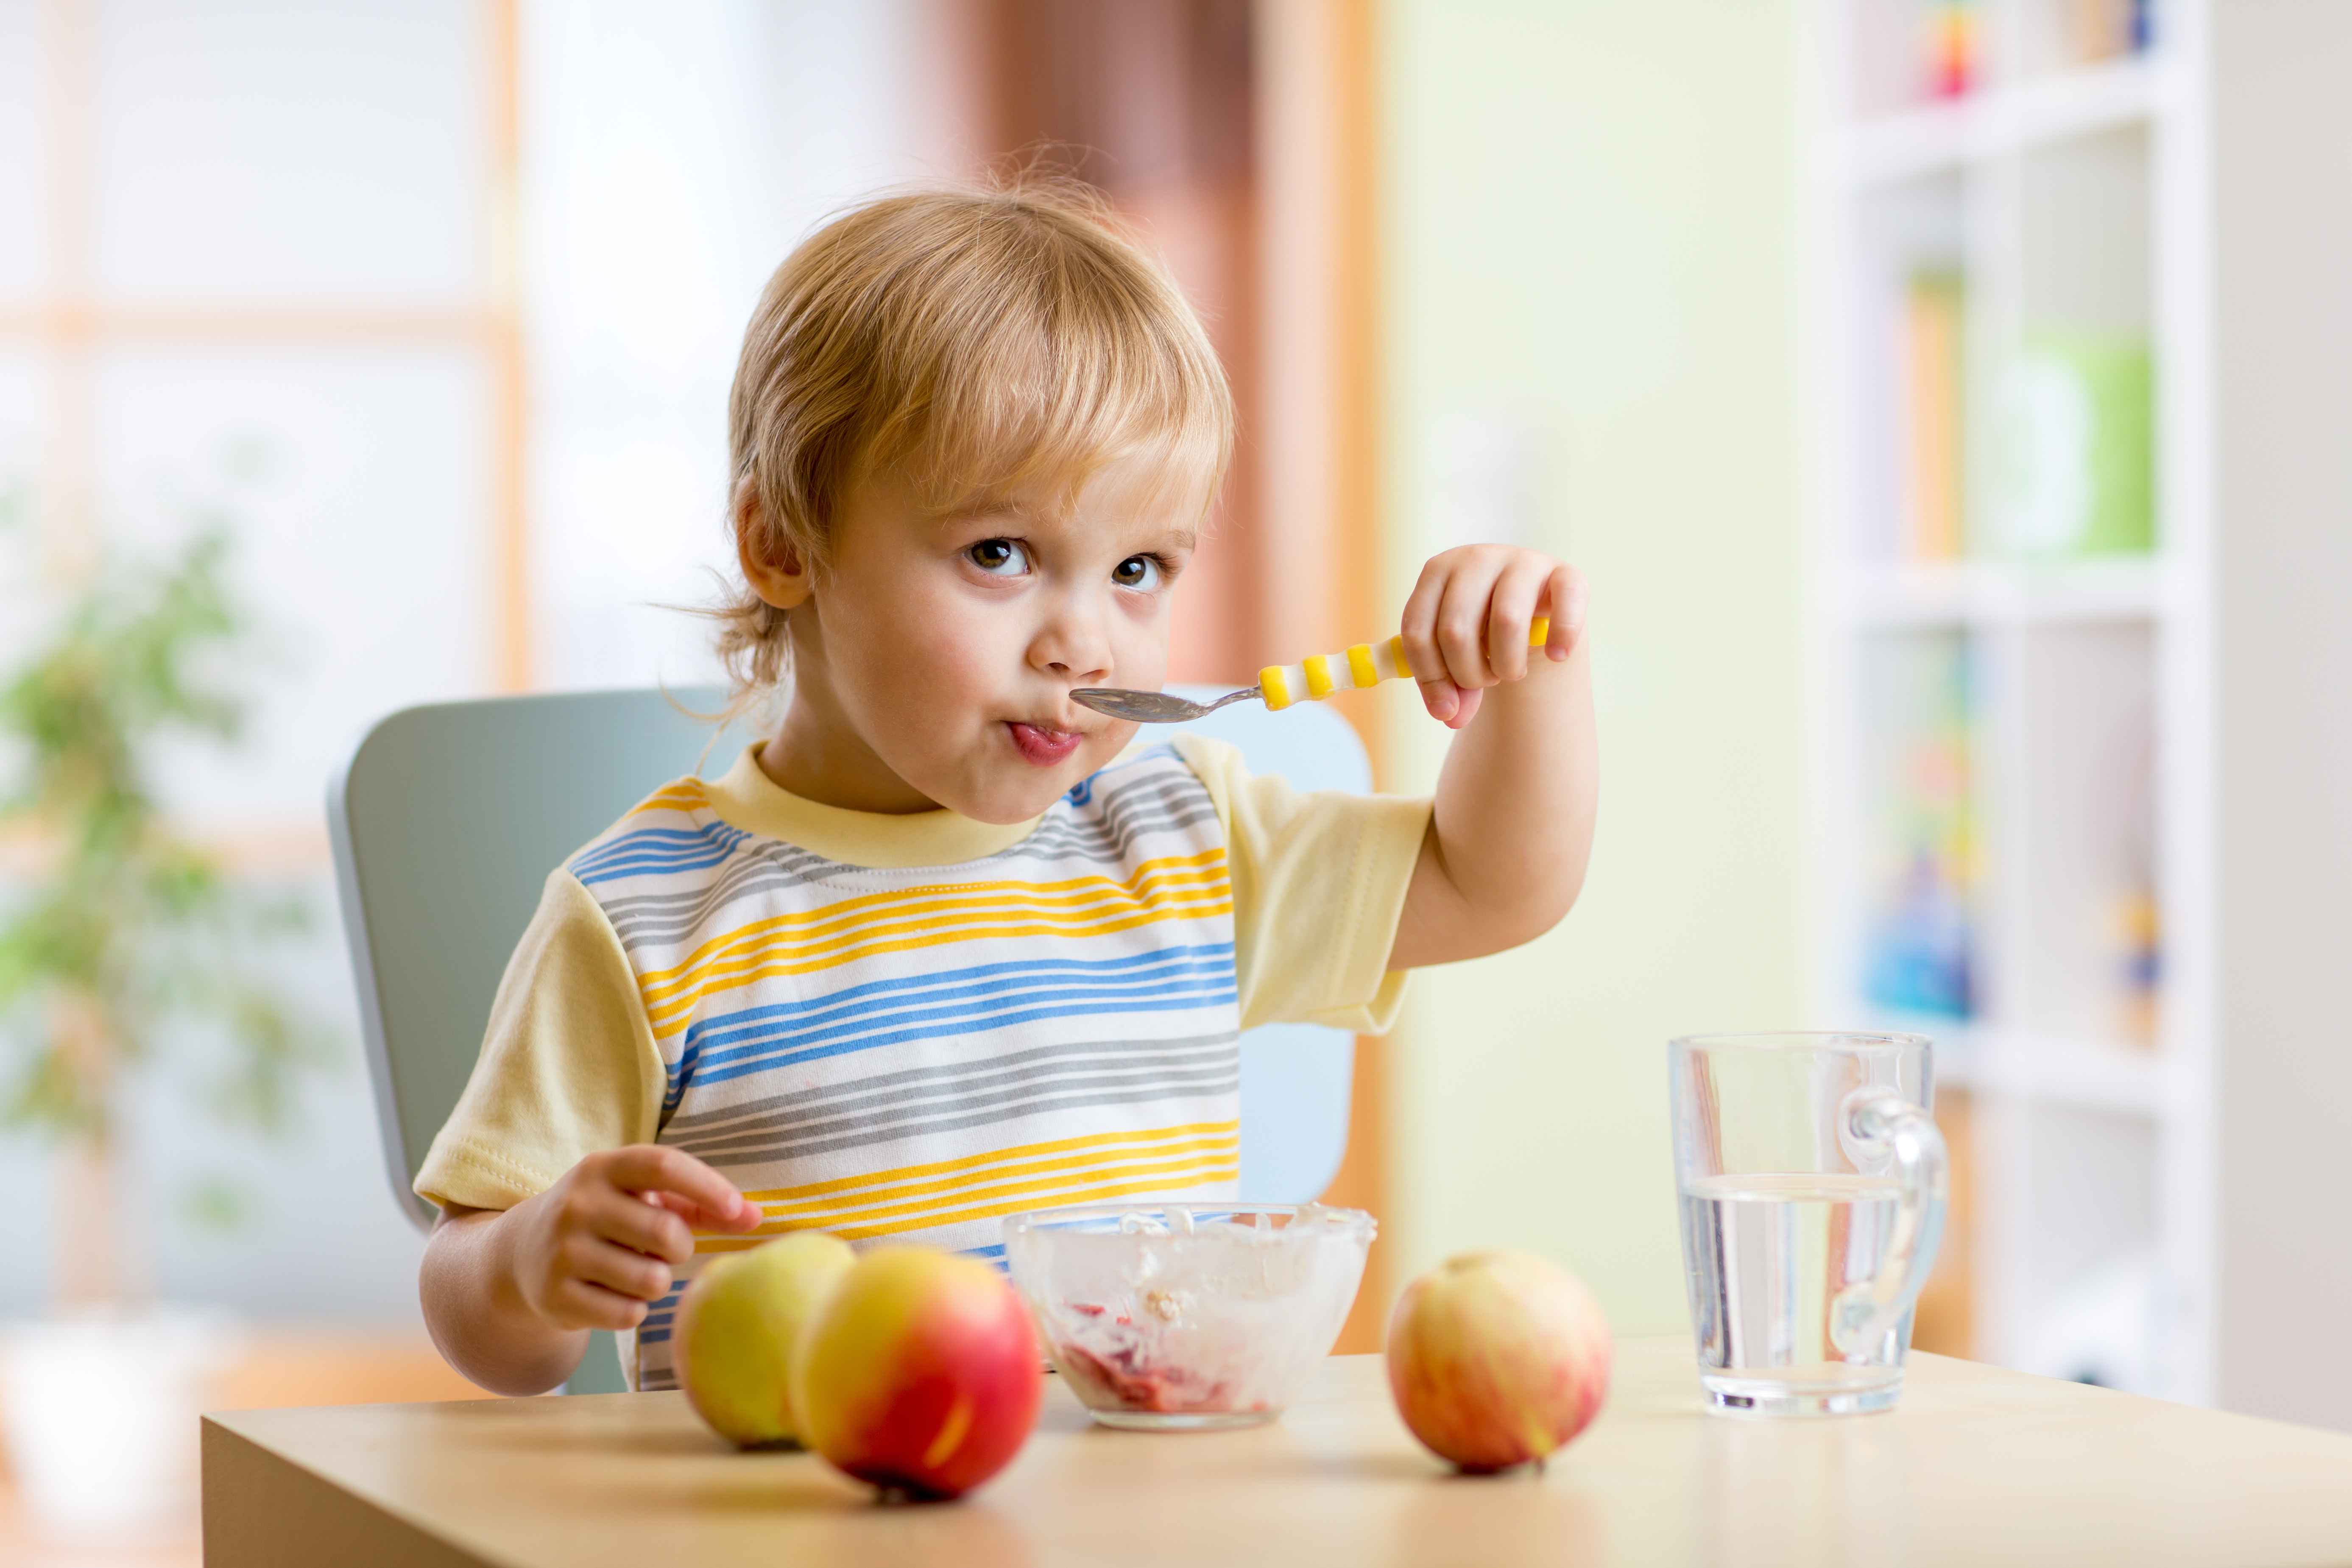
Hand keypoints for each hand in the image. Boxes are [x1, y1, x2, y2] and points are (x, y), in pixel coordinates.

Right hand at [507, 1145, 763, 1331]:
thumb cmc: (606, 1218)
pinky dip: (634, 1310)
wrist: (521, 1254)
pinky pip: (628, 1314)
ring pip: (651, 1279)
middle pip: (666, 1232)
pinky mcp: (556, 1296)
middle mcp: (578, 1205)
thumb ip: (701, 1204)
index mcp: (602, 1168)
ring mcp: (563, 1251)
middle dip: (680, 1248)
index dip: (708, 1186)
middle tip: (665, 1248)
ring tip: (635, 1270)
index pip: (664, 1165)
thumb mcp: (642, 1197)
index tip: (737, 1209)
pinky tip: (612, 1294)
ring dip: (657, 1281)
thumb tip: (757, 1217)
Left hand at [1399, 545, 1588, 728]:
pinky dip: (1562, 636)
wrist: (1532, 608)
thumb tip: (1451, 716)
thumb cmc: (1480, 631)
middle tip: (1483, 682)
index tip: (1445, 708)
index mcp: (1436, 571)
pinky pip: (1566, 602)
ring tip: (1510, 672)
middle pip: (1455, 630)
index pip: (1416, 630)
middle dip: (1468, 675)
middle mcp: (1475, 558)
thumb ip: (1445, 685)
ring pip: (1506, 621)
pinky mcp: (1564, 572)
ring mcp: (1522, 561)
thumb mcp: (1453, 655)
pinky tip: (1557, 656)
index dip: (1429, 678)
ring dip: (1506, 666)